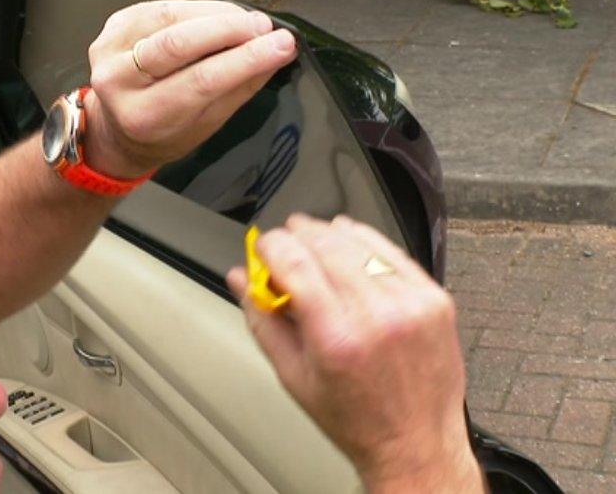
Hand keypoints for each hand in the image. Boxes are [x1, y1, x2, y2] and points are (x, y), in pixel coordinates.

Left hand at [83, 0, 297, 178]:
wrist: (118, 129)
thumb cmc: (162, 132)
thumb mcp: (206, 124)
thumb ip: (240, 88)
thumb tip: (278, 54)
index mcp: (144, 118)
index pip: (202, 81)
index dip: (246, 58)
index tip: (280, 45)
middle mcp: (119, 82)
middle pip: (179, 43)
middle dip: (231, 29)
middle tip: (265, 28)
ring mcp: (110, 50)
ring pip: (170, 17)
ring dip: (217, 14)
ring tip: (247, 22)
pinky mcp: (114, 25)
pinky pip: (162, 7)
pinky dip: (196, 9)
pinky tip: (218, 16)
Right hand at [227, 215, 483, 492]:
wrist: (416, 442)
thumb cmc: (355, 418)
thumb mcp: (293, 376)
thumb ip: (262, 320)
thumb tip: (239, 279)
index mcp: (336, 338)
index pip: (295, 262)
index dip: (271, 244)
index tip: (262, 247)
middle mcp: (377, 316)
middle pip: (326, 244)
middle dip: (297, 234)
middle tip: (284, 240)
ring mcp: (411, 304)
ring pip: (360, 241)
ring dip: (330, 234)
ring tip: (315, 241)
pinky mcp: (435, 299)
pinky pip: (393, 252)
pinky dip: (366, 243)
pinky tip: (351, 247)